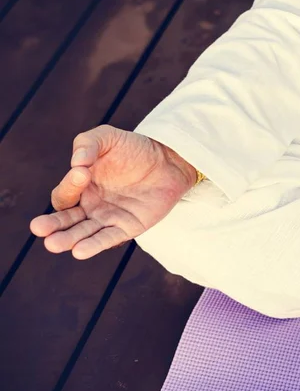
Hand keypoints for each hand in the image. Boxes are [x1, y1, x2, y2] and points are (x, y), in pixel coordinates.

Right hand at [30, 124, 196, 259]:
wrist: (169, 161)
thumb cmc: (135, 148)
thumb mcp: (108, 138)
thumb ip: (87, 144)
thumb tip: (76, 163)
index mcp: (80, 187)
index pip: (64, 195)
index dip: (69, 186)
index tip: (83, 173)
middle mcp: (90, 206)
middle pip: (65, 220)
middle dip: (51, 225)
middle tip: (39, 228)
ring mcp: (108, 218)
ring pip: (82, 234)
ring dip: (68, 240)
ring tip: (54, 244)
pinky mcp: (127, 228)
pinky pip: (108, 239)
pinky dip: (94, 246)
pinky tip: (80, 252)